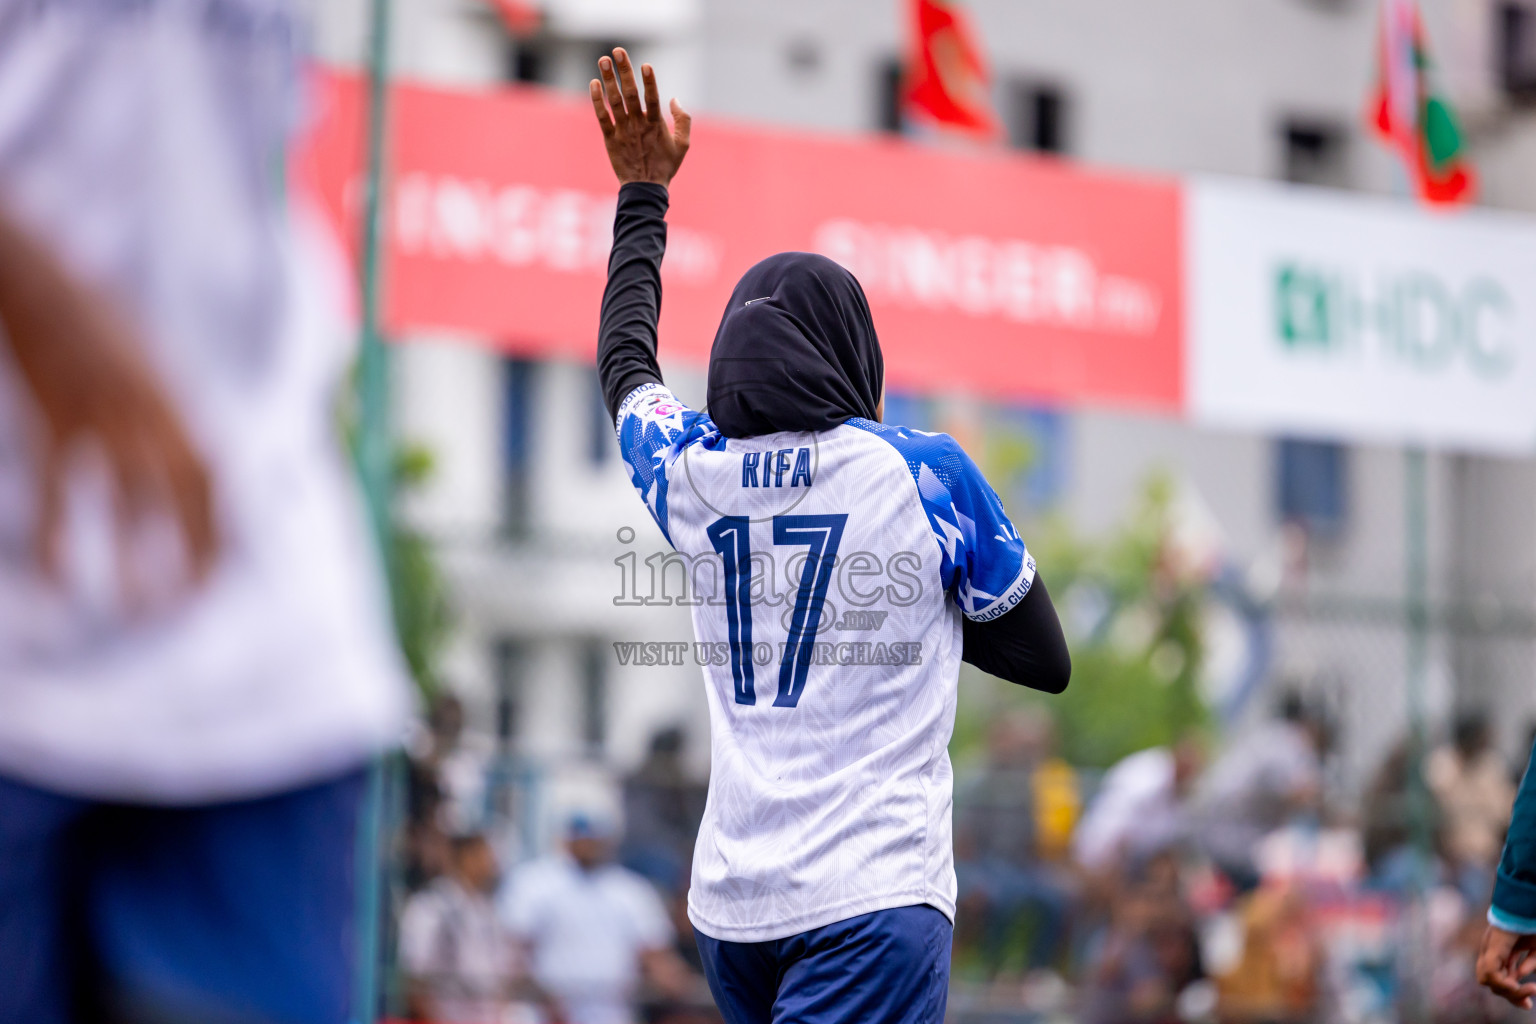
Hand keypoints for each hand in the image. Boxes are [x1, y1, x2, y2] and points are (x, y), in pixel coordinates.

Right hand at [0, 211, 216, 599]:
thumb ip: (170, 419)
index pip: (215, 480)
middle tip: (191, 604)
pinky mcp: (53, 424)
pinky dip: (57, 537)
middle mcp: (153, 417)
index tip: (224, 570)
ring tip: (139, 608)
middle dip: (193, 553)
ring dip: (137, 558)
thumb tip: (196, 466)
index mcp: (178, 407)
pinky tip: (57, 579)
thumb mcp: (153, 371)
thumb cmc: (98, 329)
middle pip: (186, 498)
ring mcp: (104, 421)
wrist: (44, 283)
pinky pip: (59, 492)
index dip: (223, 526)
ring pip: (131, 503)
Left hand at [589, 48, 690, 187]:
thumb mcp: (683, 145)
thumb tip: (674, 99)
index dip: (650, 81)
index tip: (646, 64)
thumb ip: (683, 120)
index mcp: (657, 125)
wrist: (644, 189)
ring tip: (603, 59)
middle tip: (618, 51)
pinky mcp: (610, 138)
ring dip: (609, 79)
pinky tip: (594, 84)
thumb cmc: (665, 166)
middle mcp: (639, 125)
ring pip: (615, 101)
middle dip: (625, 71)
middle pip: (631, 93)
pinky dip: (597, 101)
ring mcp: (623, 131)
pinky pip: (602, 117)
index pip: (653, 98)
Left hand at [1476, 924, 1535, 1007]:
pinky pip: (1492, 975)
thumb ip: (1528, 962)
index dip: (1513, 992)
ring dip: (1509, 992)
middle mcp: (1490, 952)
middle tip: (1528, 1005)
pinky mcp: (1491, 951)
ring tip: (1530, 989)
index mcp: (1499, 951)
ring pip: (1489, 981)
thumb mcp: (1534, 947)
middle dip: (1511, 997)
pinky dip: (1504, 985)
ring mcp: (1489, 951)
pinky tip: (1517, 985)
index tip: (1527, 1005)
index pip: (1500, 977)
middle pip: (1493, 982)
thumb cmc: (1530, 924)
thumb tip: (1519, 975)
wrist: (1524, 909)